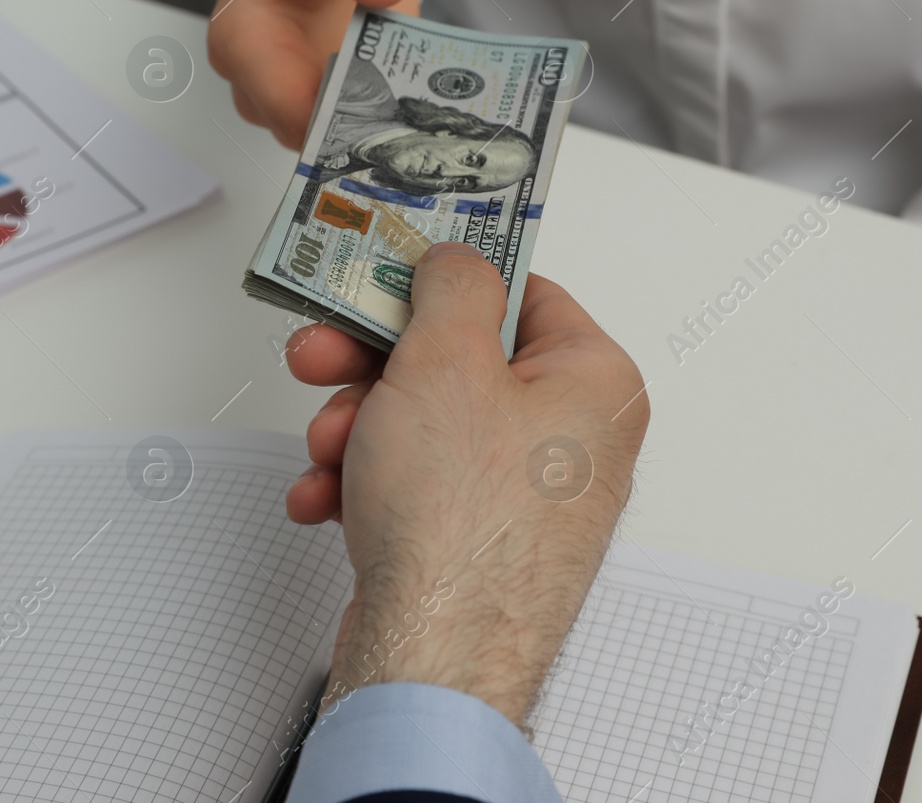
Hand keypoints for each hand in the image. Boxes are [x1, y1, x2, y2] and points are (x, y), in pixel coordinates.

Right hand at [207, 0, 419, 148]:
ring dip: (372, 122)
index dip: (340, 117)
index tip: (392, 100)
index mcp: (240, 37)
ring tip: (409, 90)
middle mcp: (254, 80)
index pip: (284, 109)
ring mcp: (285, 98)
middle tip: (411, 98)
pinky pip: (347, 128)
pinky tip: (406, 92)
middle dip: (360, 123)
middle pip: (309, 135)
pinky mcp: (319, 103)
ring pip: (330, 140)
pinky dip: (378, 116)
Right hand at [283, 244, 648, 727]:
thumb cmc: (465, 533)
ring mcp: (525, 497)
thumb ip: (451, 289)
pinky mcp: (477, 541)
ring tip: (331, 446)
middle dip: (376, 364)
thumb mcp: (446, 363)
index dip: (445, 282)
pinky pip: (416, 484)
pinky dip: (365, 482)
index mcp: (594, 383)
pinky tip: (332, 496)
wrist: (433, 659)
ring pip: (425, 424)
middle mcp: (573, 440)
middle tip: (328, 354)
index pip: (523, 293)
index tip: (393, 274)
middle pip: (459, 361)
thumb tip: (455, 262)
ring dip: (360, 427)